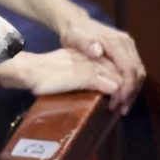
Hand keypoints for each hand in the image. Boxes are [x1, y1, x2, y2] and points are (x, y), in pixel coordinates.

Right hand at [0, 50, 123, 96]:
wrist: (31, 70)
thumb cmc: (45, 72)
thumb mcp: (69, 64)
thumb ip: (84, 69)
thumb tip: (94, 83)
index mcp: (90, 52)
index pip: (116, 64)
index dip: (122, 80)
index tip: (122, 94)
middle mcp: (94, 57)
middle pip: (122, 72)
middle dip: (127, 89)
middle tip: (124, 105)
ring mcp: (91, 66)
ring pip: (120, 80)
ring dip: (123, 95)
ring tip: (120, 107)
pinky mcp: (86, 77)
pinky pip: (111, 87)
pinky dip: (115, 97)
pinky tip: (112, 106)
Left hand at [59, 15, 145, 113]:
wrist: (76, 23)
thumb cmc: (74, 33)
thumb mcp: (74, 38)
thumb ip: (85, 44)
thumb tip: (98, 51)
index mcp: (116, 42)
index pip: (129, 69)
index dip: (126, 88)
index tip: (118, 103)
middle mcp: (126, 43)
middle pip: (137, 73)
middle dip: (131, 93)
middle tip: (120, 110)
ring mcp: (128, 47)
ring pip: (138, 73)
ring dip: (132, 91)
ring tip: (121, 107)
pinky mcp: (126, 51)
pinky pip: (133, 71)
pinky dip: (129, 85)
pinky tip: (120, 96)